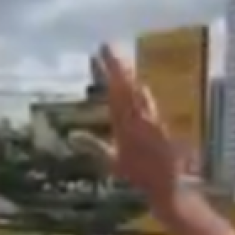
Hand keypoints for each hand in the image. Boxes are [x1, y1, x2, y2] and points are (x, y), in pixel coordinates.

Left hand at [72, 44, 184, 214]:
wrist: (163, 188)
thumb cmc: (139, 172)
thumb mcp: (111, 159)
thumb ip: (93, 146)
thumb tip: (72, 136)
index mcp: (124, 122)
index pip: (112, 92)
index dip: (103, 74)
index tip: (94, 55)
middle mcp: (135, 118)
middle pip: (122, 88)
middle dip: (114, 67)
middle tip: (104, 46)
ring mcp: (148, 125)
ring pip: (136, 97)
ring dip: (128, 80)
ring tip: (119, 62)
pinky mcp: (160, 135)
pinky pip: (152, 117)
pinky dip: (145, 104)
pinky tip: (140, 90)